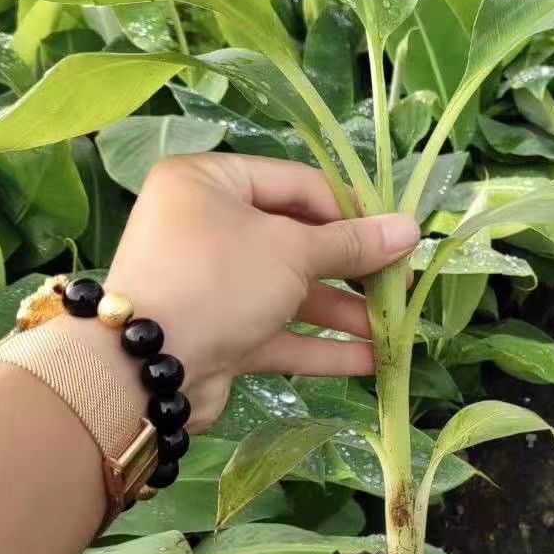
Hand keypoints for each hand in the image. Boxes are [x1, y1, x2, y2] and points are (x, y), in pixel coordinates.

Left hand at [97, 154, 418, 429]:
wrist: (142, 369)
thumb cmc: (218, 280)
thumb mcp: (292, 252)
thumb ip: (353, 243)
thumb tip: (411, 229)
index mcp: (210, 183)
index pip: (298, 184)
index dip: (353, 210)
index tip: (398, 236)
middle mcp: (205, 227)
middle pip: (296, 239)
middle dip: (353, 268)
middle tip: (402, 285)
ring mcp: (210, 284)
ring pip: (290, 291)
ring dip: (344, 311)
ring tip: (396, 329)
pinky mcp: (216, 333)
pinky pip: (277, 331)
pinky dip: (320, 344)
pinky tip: (371, 360)